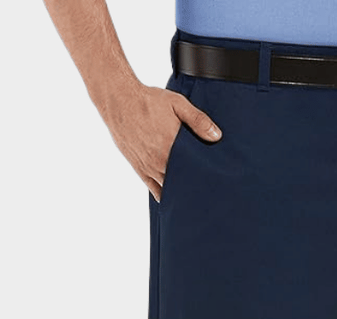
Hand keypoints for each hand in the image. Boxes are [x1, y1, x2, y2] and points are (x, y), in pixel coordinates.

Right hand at [103, 83, 221, 200]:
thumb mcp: (178, 104)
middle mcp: (160, 161)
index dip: (204, 176)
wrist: (119, 101)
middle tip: (206, 189)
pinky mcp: (139, 169)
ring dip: (179, 191)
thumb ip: (198, 120)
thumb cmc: (148, 101)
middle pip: (182, 182)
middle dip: (193, 185)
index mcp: (172, 146)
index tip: (214, 179)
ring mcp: (149, 167)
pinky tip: (172, 200)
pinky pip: (153, 189)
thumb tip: (217, 136)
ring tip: (192, 195)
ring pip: (169, 188)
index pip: (194, 170)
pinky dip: (163, 196)